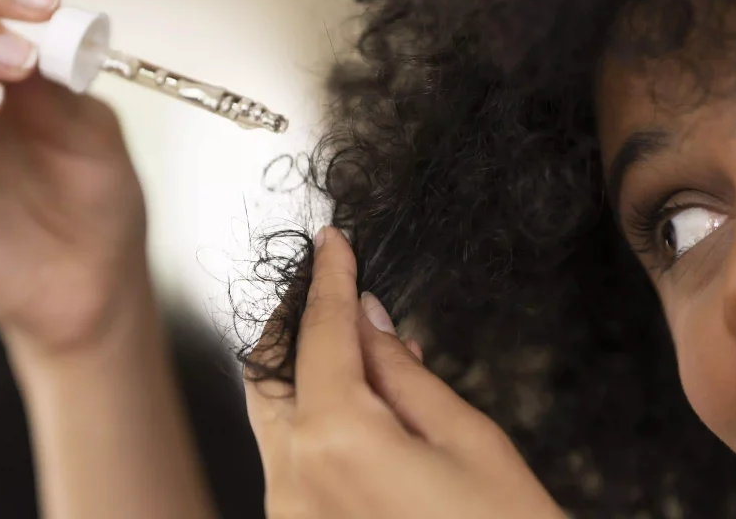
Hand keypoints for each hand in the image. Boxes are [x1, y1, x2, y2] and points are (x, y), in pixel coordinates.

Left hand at [245, 227, 566, 518]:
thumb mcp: (466, 437)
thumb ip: (402, 372)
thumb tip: (368, 320)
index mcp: (336, 442)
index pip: (322, 334)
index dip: (330, 280)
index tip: (332, 244)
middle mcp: (293, 480)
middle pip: (269, 370)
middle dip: (295, 320)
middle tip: (329, 284)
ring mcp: (288, 513)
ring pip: (271, 413)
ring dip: (298, 366)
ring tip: (349, 338)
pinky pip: (288, 454)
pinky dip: (308, 413)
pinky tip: (352, 399)